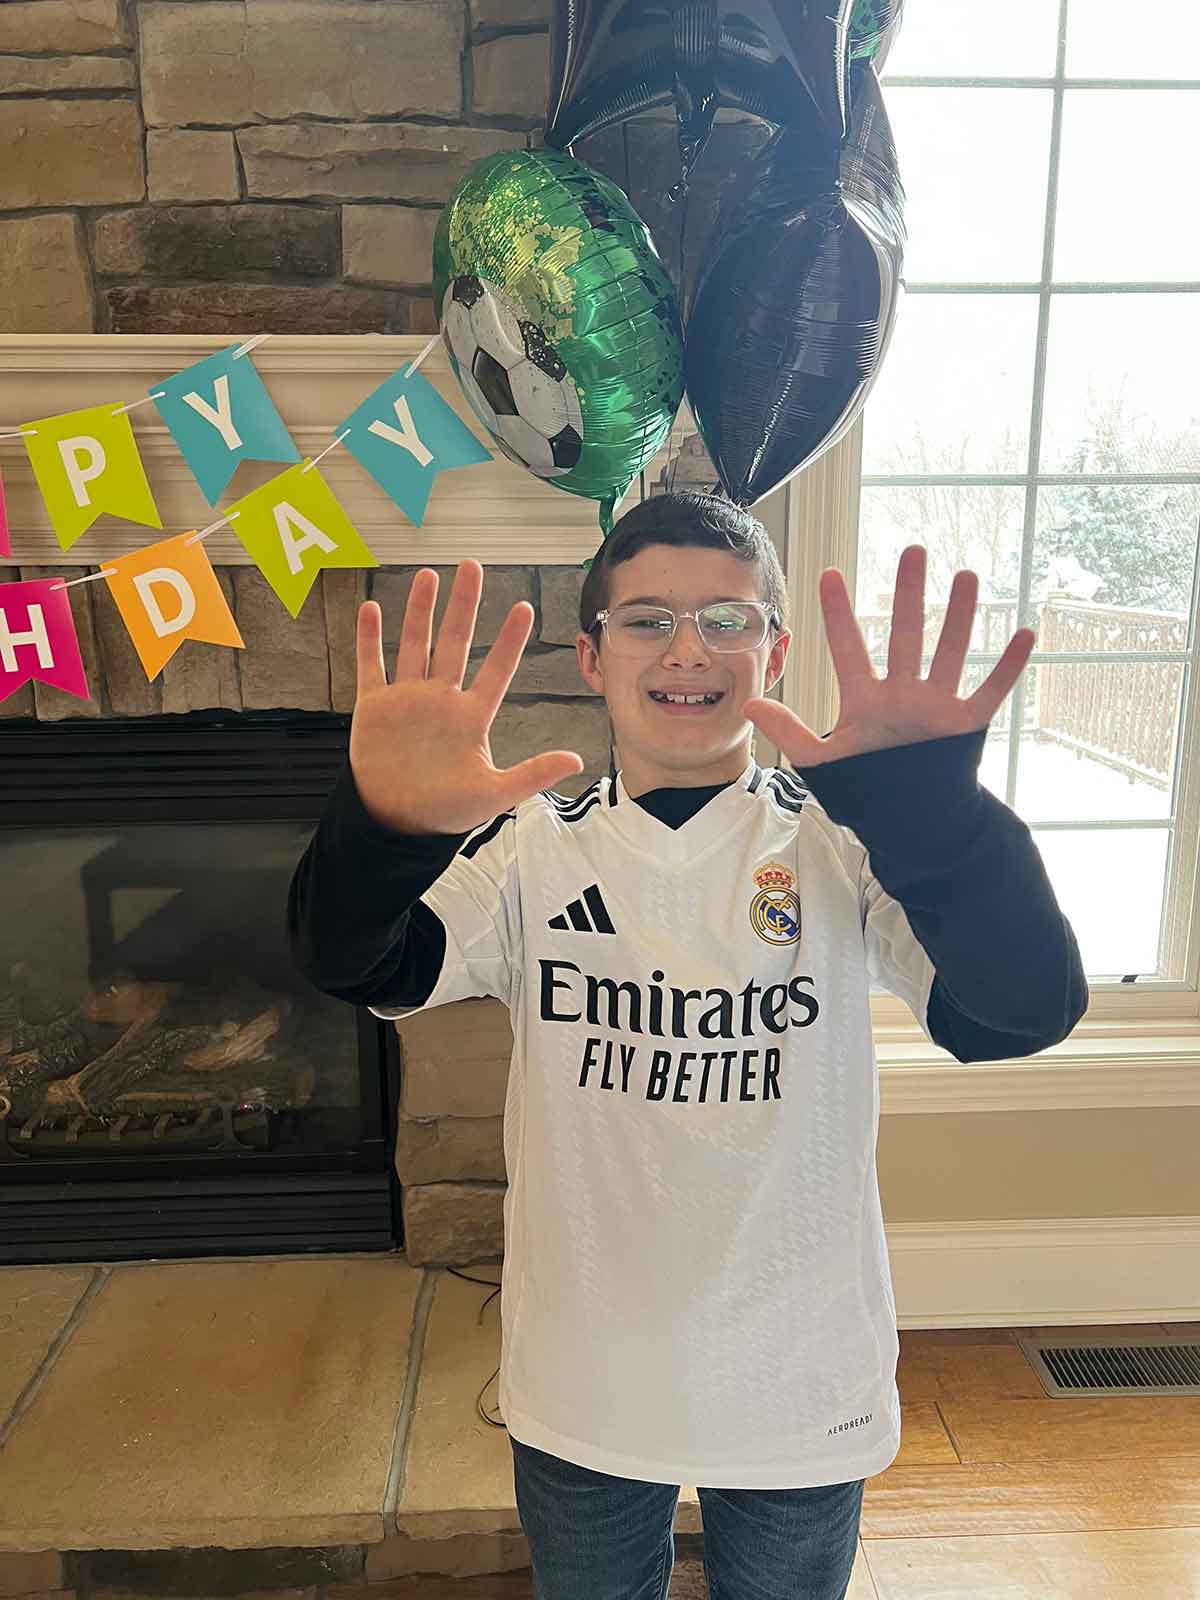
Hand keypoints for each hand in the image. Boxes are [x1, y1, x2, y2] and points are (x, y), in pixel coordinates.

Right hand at [350, 561, 583, 833]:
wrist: (397, 823)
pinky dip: (370, 638)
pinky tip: (372, 609)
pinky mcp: (375, 707)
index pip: (497, 669)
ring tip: (428, 576)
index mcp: (471, 717)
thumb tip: (575, 760)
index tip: (524, 607)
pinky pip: (372, 666)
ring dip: (420, 610)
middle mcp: (441, 700)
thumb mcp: (493, 795)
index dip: (510, 640)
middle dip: (464, 605)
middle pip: (455, 642)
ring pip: (415, 644)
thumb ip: (533, 774)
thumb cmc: (446, 811)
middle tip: (472, 566)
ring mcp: (407, 700)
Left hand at [743, 545, 1036, 767]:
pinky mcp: (965, 725)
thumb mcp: (822, 761)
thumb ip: (789, 732)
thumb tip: (749, 706)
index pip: (847, 648)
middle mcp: (902, 693)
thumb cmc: (866, 787)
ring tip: (966, 576)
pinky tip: (1023, 633)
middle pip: (904, 635)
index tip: (828, 574)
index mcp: (865, 699)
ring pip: (949, 652)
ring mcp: (936, 706)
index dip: (836, 614)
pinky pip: (991, 691)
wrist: (911, 821)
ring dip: (959, 617)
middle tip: (913, 550)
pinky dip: (1008, 667)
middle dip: (908, 594)